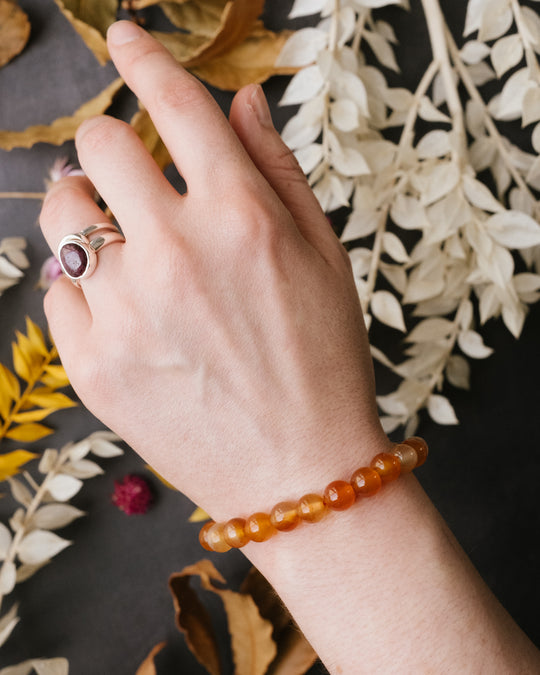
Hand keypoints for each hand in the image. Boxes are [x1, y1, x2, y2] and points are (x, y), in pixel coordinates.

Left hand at [39, 21, 388, 518]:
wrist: (300, 472)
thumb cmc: (324, 362)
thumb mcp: (324, 257)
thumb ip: (277, 169)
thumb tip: (239, 100)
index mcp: (239, 215)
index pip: (173, 103)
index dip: (144, 58)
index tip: (126, 40)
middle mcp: (174, 252)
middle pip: (98, 146)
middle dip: (112, 145)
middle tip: (131, 172)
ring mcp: (125, 310)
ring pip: (62, 214)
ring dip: (86, 209)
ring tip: (120, 240)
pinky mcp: (92, 364)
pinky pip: (57, 290)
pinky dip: (83, 284)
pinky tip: (123, 307)